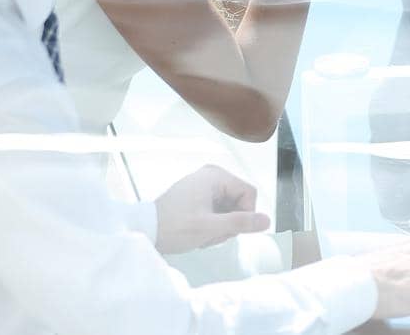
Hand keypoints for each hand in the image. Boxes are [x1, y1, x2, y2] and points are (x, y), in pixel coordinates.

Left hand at [152, 164, 270, 253]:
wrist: (141, 231)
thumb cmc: (175, 227)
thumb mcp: (209, 228)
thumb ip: (240, 223)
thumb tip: (268, 221)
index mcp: (215, 176)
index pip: (249, 193)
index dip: (246, 214)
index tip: (229, 231)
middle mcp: (210, 174)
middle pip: (239, 200)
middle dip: (230, 222)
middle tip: (212, 236)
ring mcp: (202, 184)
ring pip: (228, 206)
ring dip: (221, 225)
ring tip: (204, 236)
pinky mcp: (195, 194)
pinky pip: (216, 207)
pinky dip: (212, 222)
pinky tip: (200, 232)